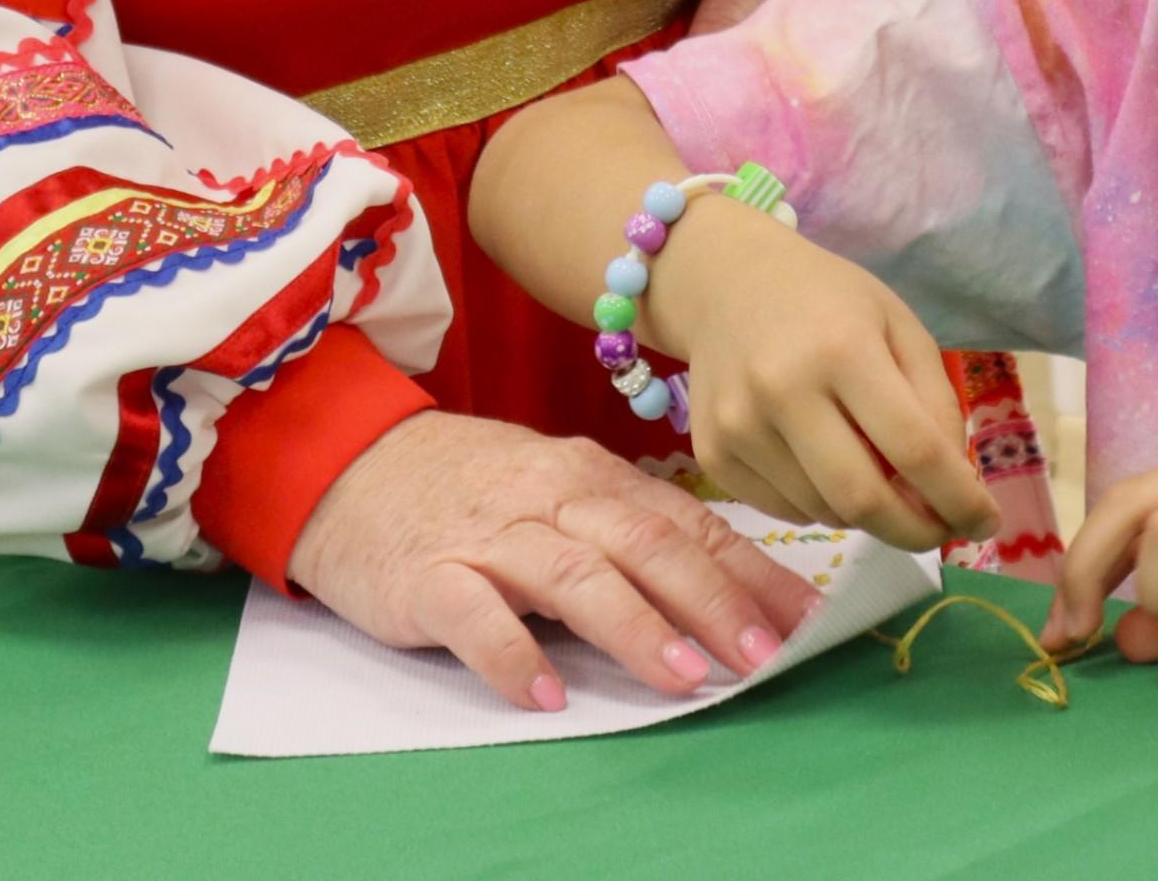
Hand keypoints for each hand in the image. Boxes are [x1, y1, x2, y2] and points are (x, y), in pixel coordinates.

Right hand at [289, 409, 820, 711]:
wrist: (349, 463)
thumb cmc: (472, 487)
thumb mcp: (559, 492)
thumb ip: (630, 531)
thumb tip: (726, 588)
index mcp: (595, 477)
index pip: (690, 525)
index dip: (753, 574)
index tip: (808, 621)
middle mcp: (553, 497)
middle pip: (648, 546)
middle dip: (715, 602)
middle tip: (765, 657)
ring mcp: (490, 534)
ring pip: (576, 576)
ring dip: (637, 628)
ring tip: (685, 677)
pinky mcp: (427, 575)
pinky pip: (474, 615)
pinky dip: (513, 653)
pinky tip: (548, 694)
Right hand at [651, 196, 997, 550]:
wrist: (724, 283)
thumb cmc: (827, 300)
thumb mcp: (898, 325)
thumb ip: (935, 401)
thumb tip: (954, 485)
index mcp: (843, 349)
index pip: (914, 448)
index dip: (958, 498)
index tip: (987, 523)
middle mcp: (783, 391)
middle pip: (863, 500)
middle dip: (915, 531)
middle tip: (940, 530)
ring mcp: (739, 428)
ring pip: (825, 512)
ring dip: (867, 513)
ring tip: (875, 474)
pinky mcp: (711, 455)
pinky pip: (785, 511)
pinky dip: (821, 505)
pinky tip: (824, 465)